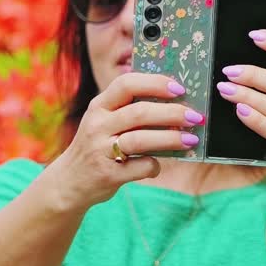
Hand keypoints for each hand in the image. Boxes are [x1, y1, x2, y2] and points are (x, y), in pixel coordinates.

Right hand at [49, 73, 204, 209]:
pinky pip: (140, 167)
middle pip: (139, 112)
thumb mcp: (104, 122)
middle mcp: (97, 125)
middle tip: (195, 117)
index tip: (180, 89)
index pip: (126, 84)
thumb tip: (176, 102)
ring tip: (191, 139)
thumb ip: (129, 110)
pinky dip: (154, 165)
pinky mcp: (107, 174)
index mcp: (99, 106)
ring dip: (170, 138)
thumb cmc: (98, 146)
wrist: (69, 182)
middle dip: (172, 113)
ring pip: (140, 140)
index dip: (155, 83)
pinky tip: (159, 165)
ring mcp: (100, 150)